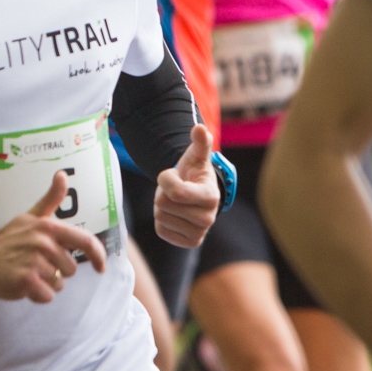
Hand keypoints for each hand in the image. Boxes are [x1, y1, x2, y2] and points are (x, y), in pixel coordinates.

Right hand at [0, 171, 106, 302]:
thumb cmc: (9, 239)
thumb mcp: (31, 216)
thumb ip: (50, 199)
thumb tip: (62, 174)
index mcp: (49, 227)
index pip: (84, 241)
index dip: (98, 255)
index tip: (100, 267)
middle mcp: (44, 243)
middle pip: (71, 269)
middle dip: (58, 271)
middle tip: (37, 263)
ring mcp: (35, 262)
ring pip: (59, 284)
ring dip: (47, 284)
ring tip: (29, 273)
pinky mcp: (26, 281)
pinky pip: (47, 296)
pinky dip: (38, 295)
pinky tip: (25, 285)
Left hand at [154, 124, 220, 246]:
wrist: (197, 193)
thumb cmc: (195, 172)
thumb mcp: (196, 156)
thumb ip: (199, 142)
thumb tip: (199, 128)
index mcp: (211, 197)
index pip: (176, 192)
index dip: (166, 179)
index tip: (173, 174)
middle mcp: (208, 219)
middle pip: (163, 204)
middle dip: (164, 192)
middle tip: (176, 188)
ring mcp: (199, 234)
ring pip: (160, 216)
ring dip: (162, 205)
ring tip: (176, 200)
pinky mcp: (189, 242)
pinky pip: (160, 229)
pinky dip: (162, 220)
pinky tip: (175, 213)